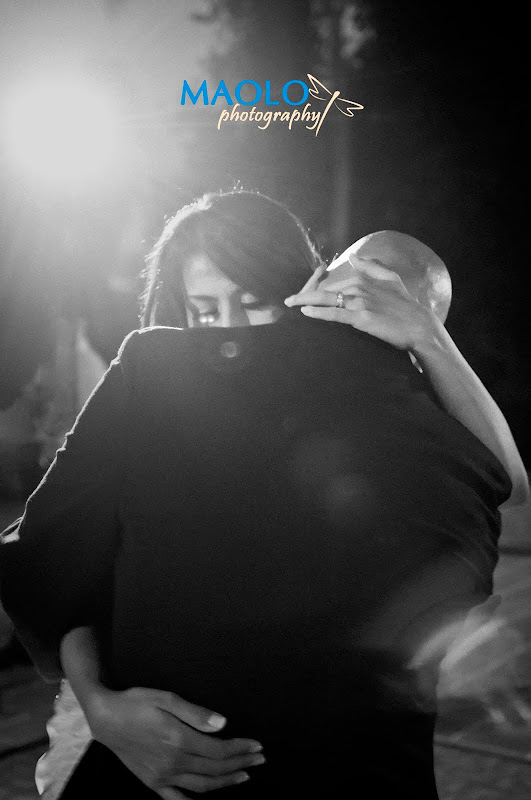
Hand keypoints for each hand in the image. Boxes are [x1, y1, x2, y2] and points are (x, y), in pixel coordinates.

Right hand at [85, 687, 264, 797]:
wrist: (105, 717)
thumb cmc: (136, 702)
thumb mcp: (166, 698)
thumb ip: (196, 713)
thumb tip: (223, 724)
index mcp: (179, 740)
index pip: (219, 751)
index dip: (241, 749)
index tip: (258, 746)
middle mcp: (172, 763)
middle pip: (215, 769)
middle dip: (241, 764)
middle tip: (259, 759)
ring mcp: (162, 776)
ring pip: (202, 786)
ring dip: (226, 783)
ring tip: (244, 776)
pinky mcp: (152, 782)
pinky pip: (178, 799)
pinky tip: (207, 797)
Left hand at [285, 255, 442, 351]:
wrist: (418, 325)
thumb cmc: (405, 304)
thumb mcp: (391, 278)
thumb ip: (372, 266)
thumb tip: (353, 257)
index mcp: (364, 279)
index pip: (332, 282)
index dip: (314, 288)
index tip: (301, 293)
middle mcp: (359, 287)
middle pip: (325, 290)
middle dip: (305, 294)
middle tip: (288, 300)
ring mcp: (360, 302)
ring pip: (326, 299)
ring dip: (305, 301)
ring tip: (290, 303)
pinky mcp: (361, 317)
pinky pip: (335, 313)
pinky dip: (319, 312)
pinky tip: (305, 312)